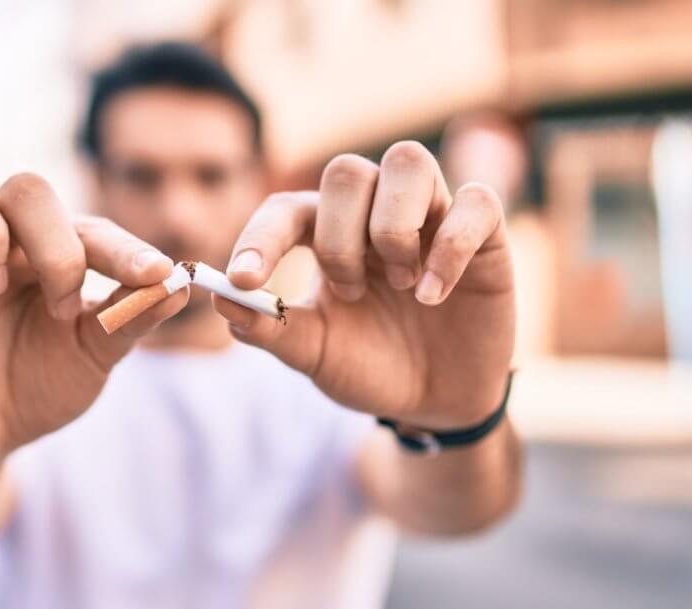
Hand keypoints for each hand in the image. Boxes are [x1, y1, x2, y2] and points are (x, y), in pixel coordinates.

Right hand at [0, 163, 186, 468]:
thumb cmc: (43, 384)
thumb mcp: (93, 356)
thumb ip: (130, 319)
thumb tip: (180, 285)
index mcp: (56, 251)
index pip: (91, 227)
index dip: (125, 249)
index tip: (152, 277)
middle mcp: (5, 240)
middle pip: (24, 186)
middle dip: (52, 242)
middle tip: (60, 303)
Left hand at [215, 142, 514, 429]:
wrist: (434, 403)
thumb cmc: (369, 366)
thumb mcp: (314, 354)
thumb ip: (269, 327)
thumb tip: (219, 298)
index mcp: (326, 233)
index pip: (285, 208)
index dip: (260, 237)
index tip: (243, 278)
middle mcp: (375, 212)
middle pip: (346, 172)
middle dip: (339, 237)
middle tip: (351, 293)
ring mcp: (431, 216)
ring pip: (408, 161)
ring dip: (392, 228)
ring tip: (401, 286)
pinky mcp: (486, 233)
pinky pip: (476, 202)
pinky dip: (450, 246)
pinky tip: (434, 296)